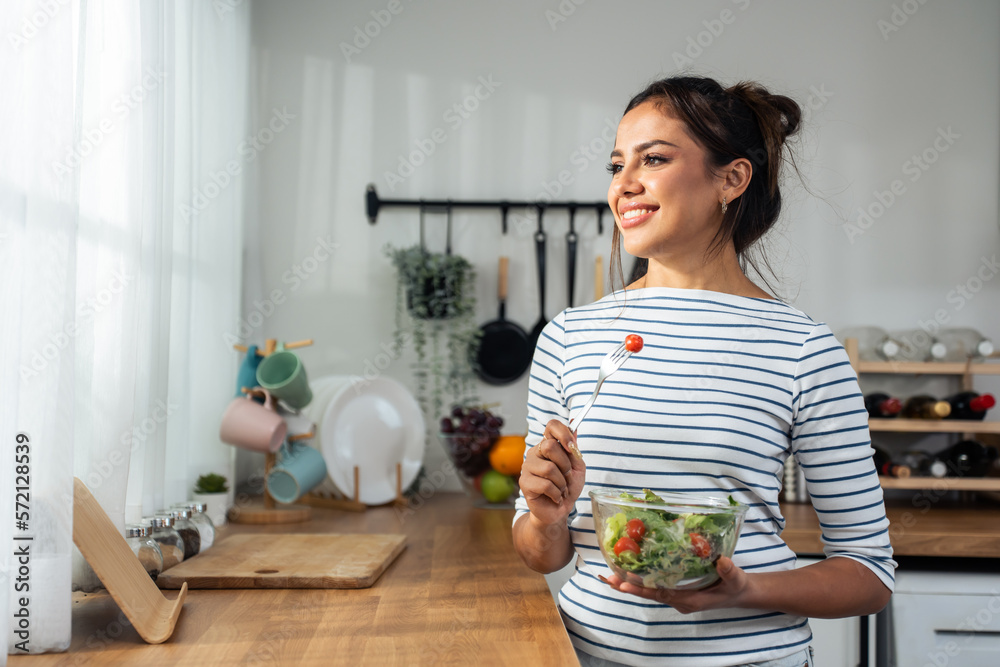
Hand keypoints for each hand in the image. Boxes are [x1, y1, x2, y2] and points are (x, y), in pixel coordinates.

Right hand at [519, 419, 585, 526]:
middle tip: (567, 476)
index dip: (563, 432)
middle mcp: (535, 453)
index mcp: (548, 446)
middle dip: (565, 465)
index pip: (551, 426)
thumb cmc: (567, 488)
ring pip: (549, 468)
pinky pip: (546, 485)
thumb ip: (574, 450)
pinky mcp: (524, 483)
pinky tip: (555, 497)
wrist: (559, 511)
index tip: (572, 447)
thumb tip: (574, 427)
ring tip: (561, 489)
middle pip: (549, 446)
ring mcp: (527, 467)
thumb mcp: (577, 468)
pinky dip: (556, 494)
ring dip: (562, 483)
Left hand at [599, 557, 750, 613]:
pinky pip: (656, 587)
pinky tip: (631, 570)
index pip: (662, 594)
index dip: (644, 589)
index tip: (626, 583)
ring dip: (632, 583)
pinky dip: (643, 580)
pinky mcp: (677, 590)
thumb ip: (730, 572)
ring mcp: (677, 596)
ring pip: (651, 591)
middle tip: (610, 578)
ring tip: (612, 575)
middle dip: (630, 586)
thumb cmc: (737, 587)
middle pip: (650, 594)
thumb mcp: (736, 580)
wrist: (739, 593)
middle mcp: (680, 600)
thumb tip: (721, 560)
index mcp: (690, 600)